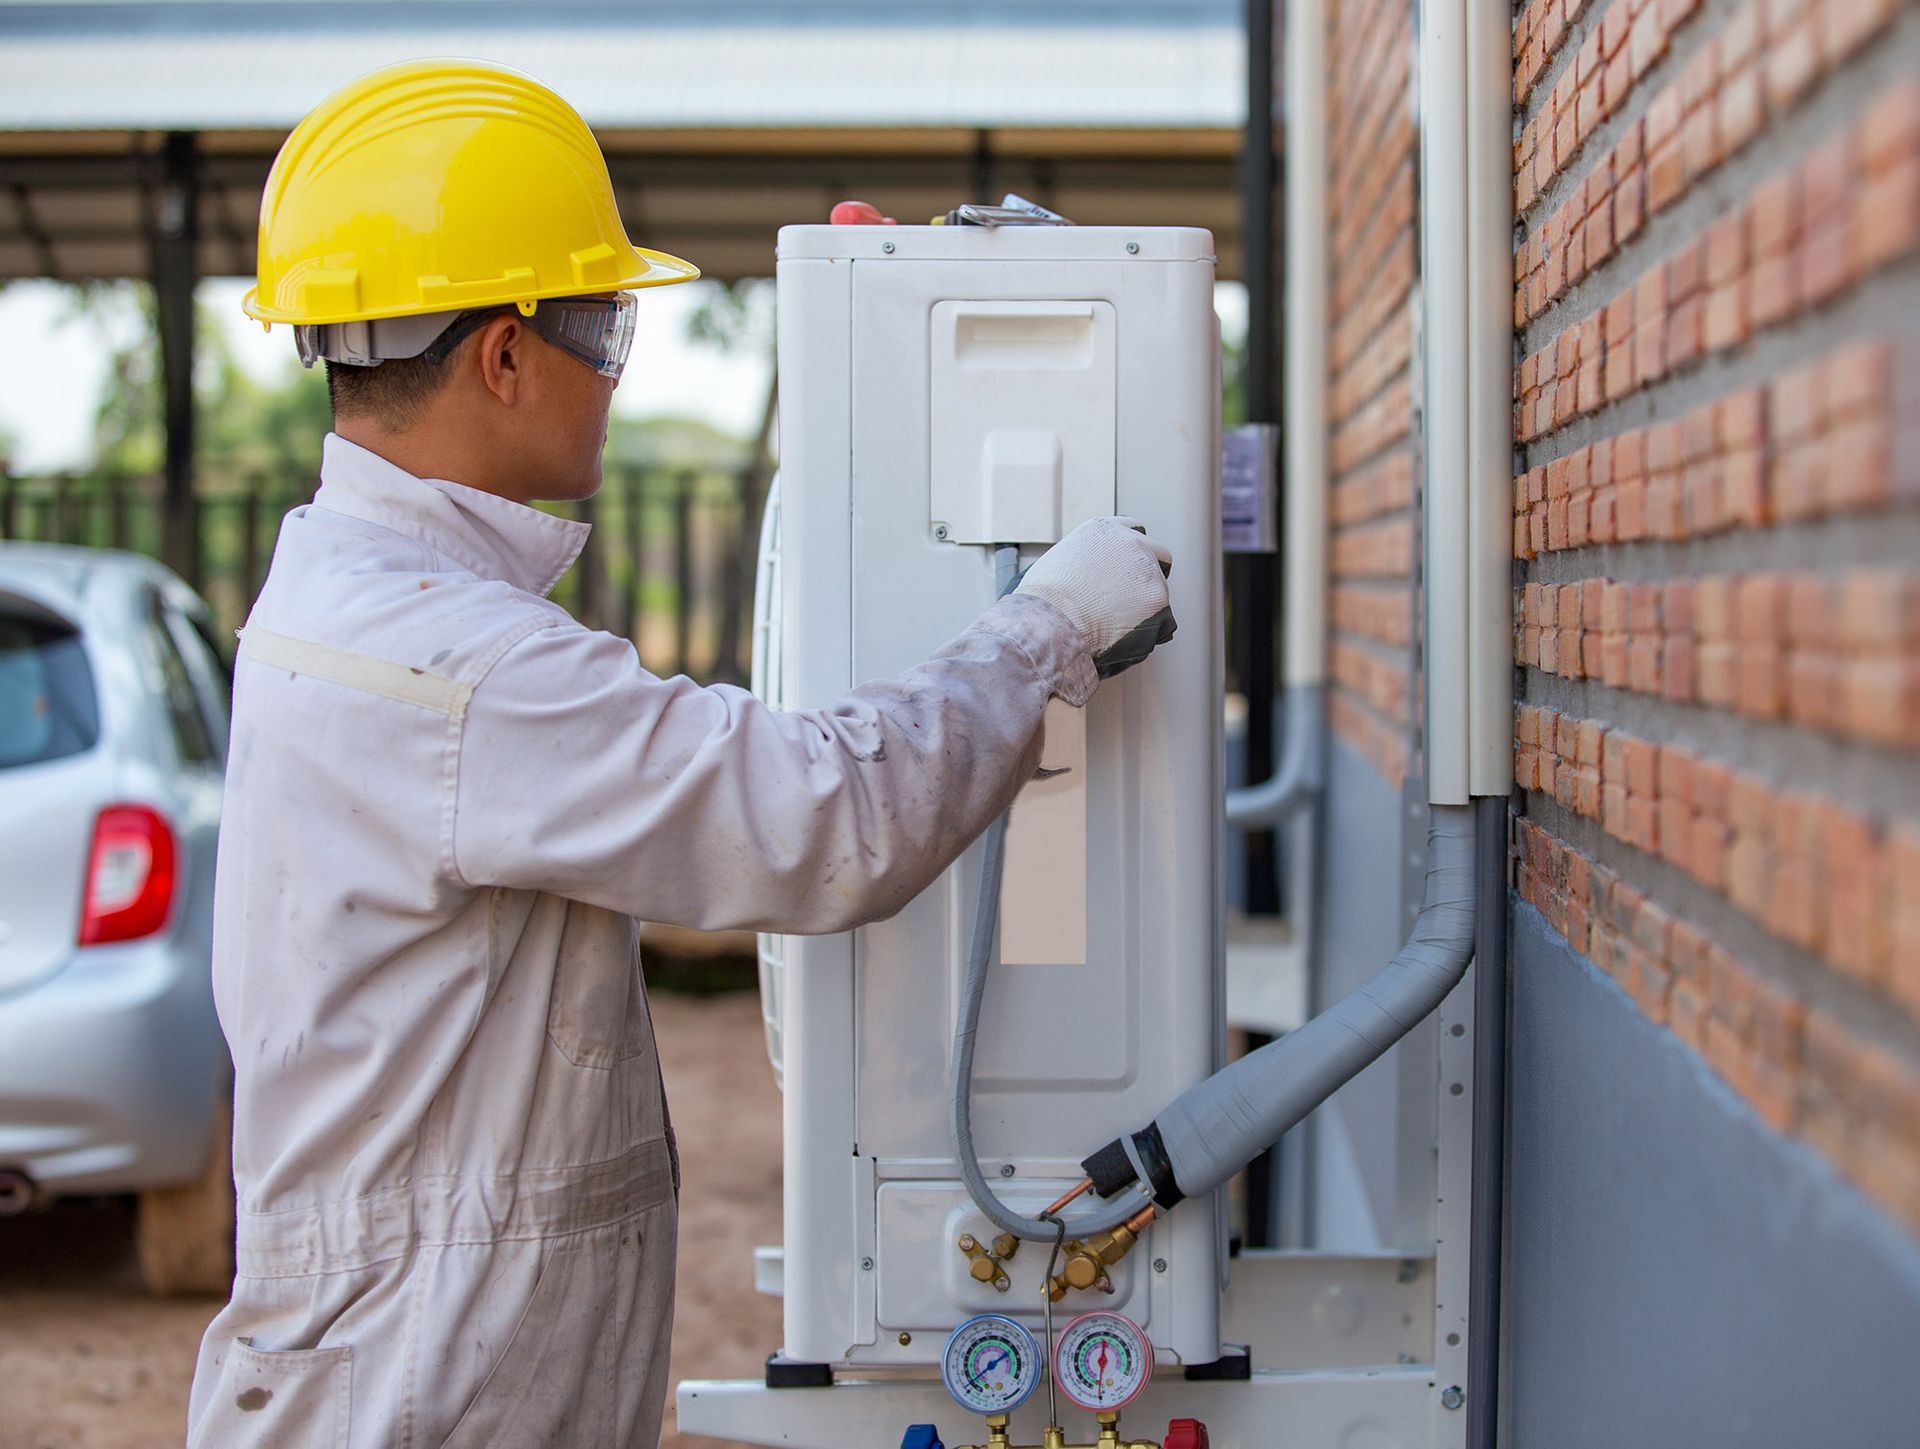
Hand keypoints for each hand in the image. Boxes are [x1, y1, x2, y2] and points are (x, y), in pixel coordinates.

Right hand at [1016, 516, 1176, 677]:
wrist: (1051, 621)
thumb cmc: (1043, 602)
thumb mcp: (1058, 565)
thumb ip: (1083, 564)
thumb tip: (1085, 581)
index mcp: (1104, 530)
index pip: (1133, 530)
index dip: (1131, 553)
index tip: (1128, 569)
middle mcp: (1131, 542)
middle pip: (1159, 555)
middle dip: (1151, 576)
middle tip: (1136, 601)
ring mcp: (1148, 569)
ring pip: (1160, 593)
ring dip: (1146, 609)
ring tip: (1116, 630)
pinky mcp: (1157, 598)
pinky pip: (1162, 622)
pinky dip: (1148, 634)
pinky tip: (1123, 641)